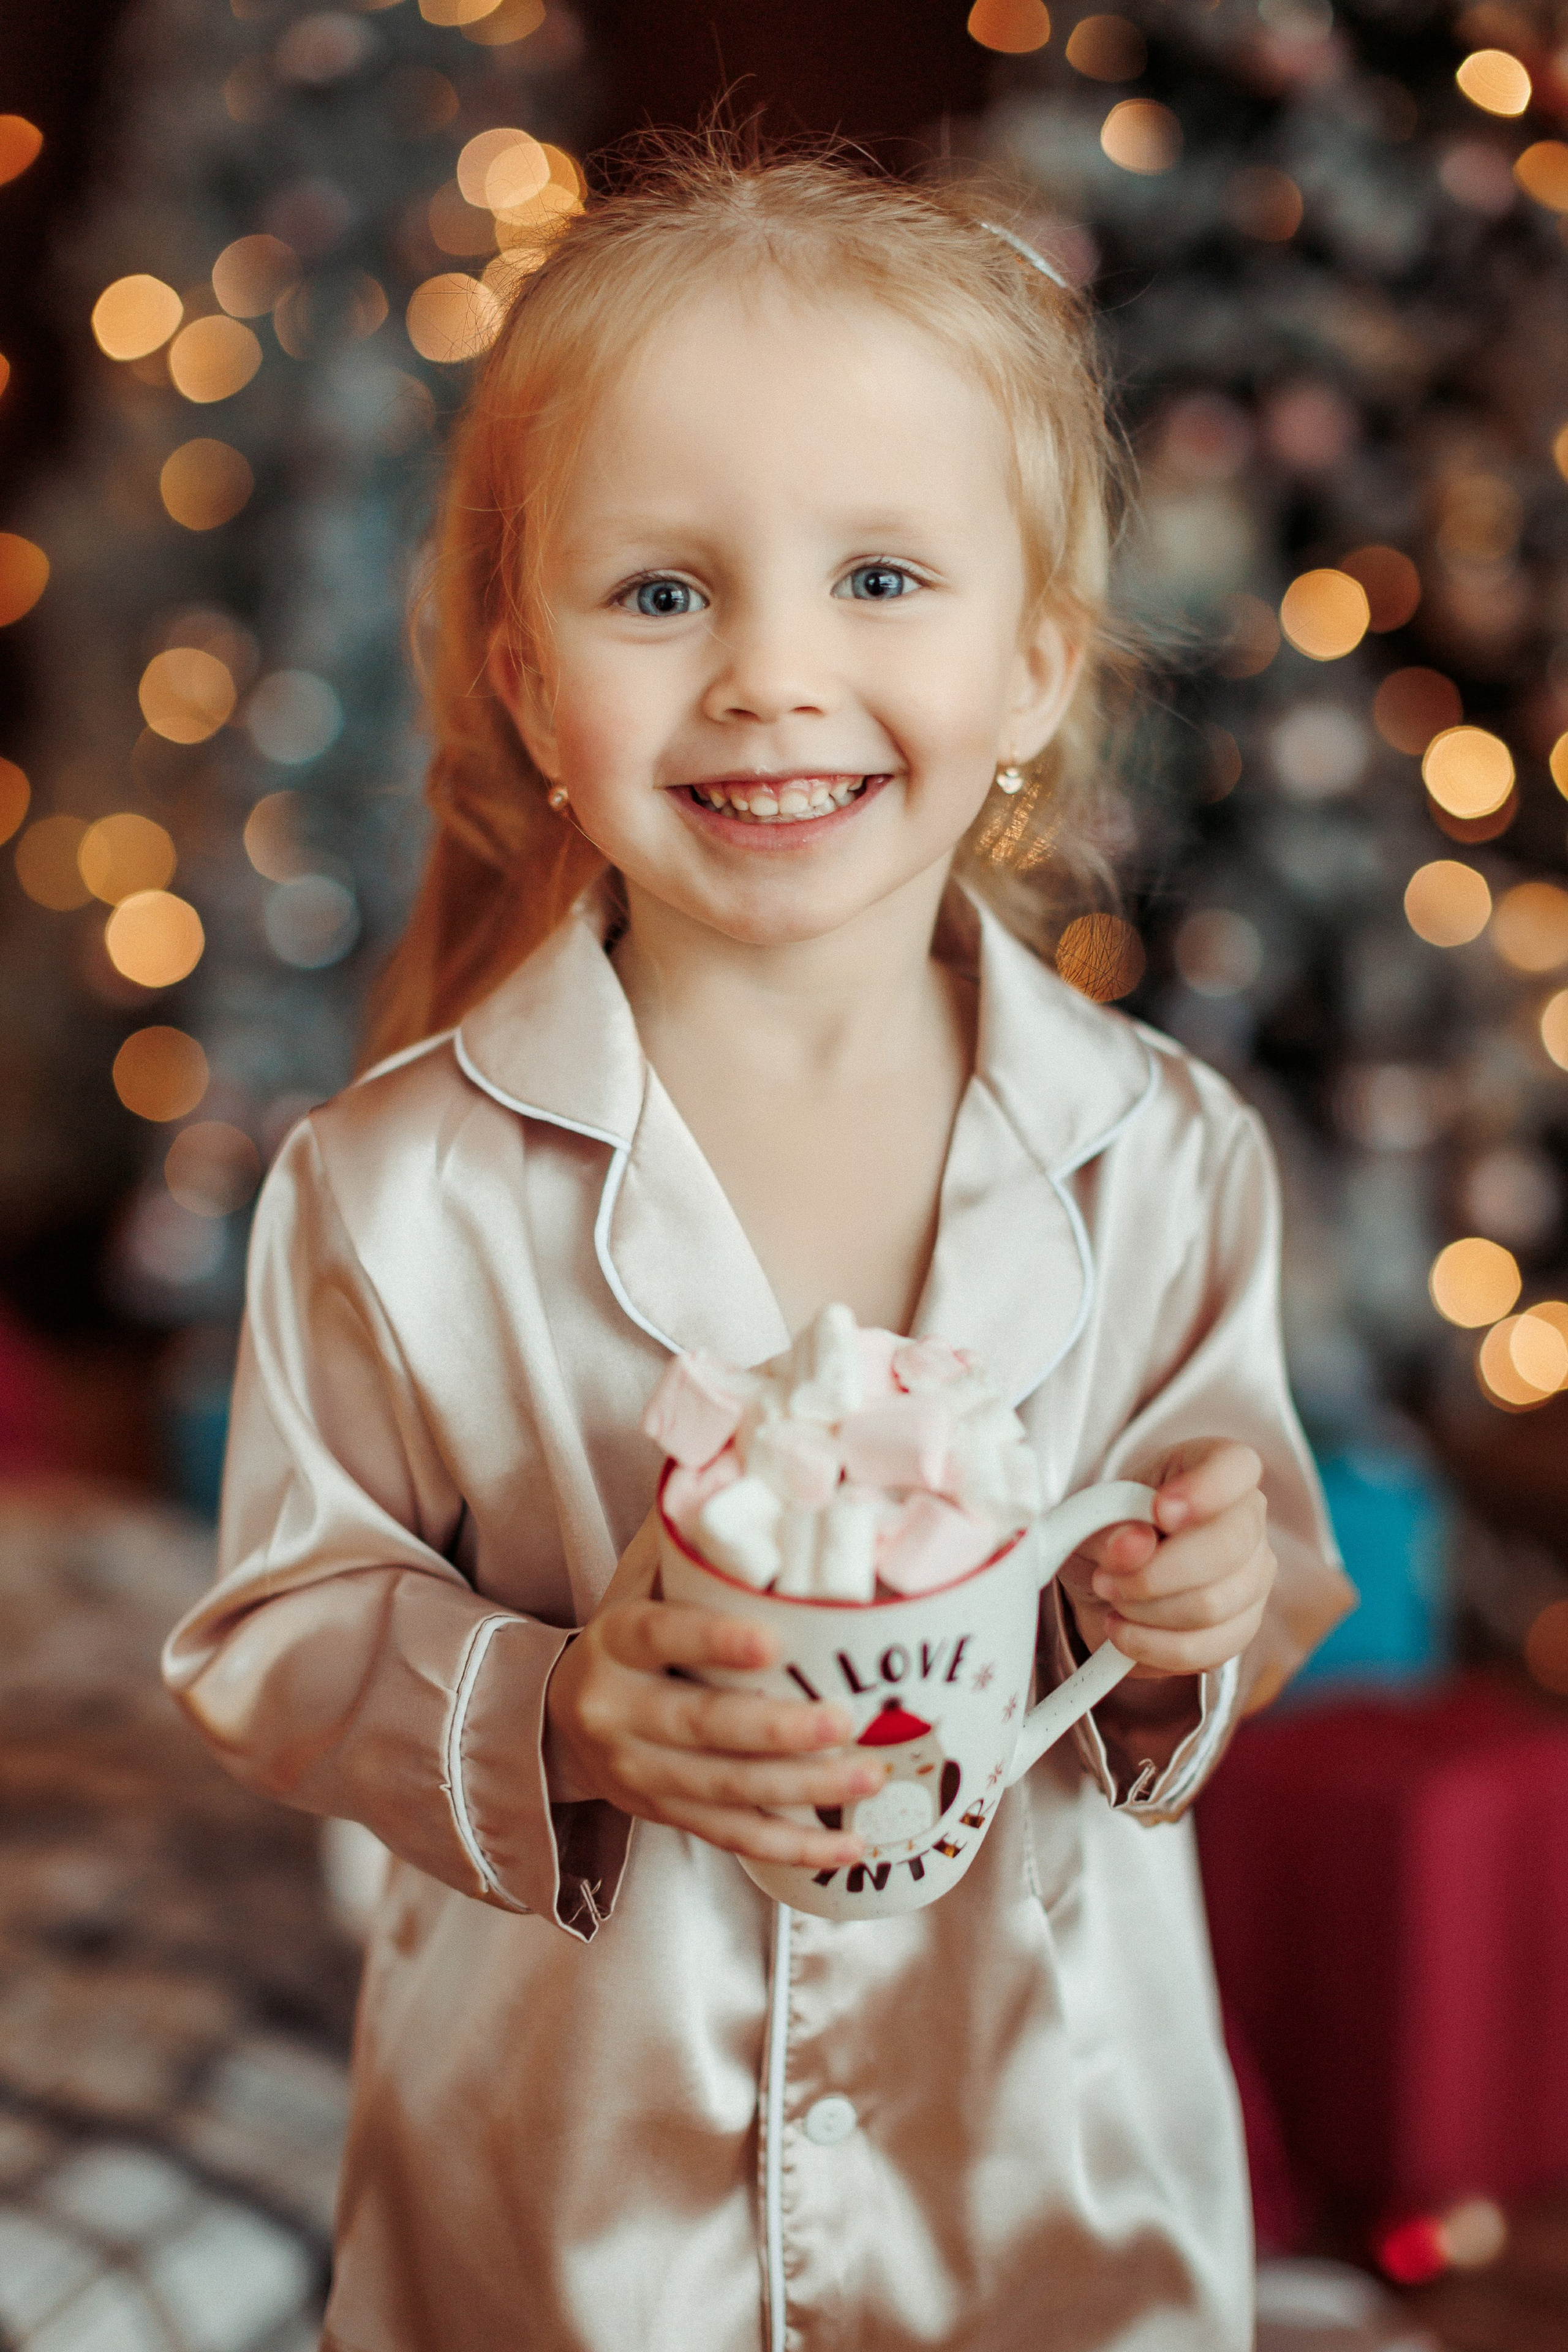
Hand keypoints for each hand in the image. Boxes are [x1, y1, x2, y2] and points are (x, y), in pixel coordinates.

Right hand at [543, 1520, 884, 1869]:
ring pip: (725, 1791)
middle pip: (702, 1729)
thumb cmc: (631, 1634)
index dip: (713, 1642)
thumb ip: (690, 1532)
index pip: (661, 1639)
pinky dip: (794, 1846)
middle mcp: (620, 1713)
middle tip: (846, 1720)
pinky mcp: (666, 1816)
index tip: (770, 1642)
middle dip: (778, 1731)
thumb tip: (754, 1455)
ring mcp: (641, 1775)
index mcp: (615, 1644)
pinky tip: (851, 1845)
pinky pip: (734, 1839)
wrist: (561, 1718)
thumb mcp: (640, 1580)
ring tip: (872, 1775)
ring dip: (802, 1791)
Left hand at [1056, 1440, 1274, 1680]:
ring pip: (1213, 1605)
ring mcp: (1253, 1576)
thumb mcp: (1088, 1518)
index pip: (1237, 1467)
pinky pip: (1208, 1649)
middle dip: (1154, 1572)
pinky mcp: (1242, 1628)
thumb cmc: (1107, 1533)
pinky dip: (1154, 1647)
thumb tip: (1133, 1545)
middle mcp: (1247, 1519)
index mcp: (1213, 1467)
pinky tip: (1124, 1633)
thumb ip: (1106, 1527)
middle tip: (1106, 1578)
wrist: (1105, 1581)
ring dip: (1146, 1611)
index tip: (1160, 1511)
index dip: (1205, 1489)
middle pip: (1228, 1547)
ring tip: (1111, 1600)